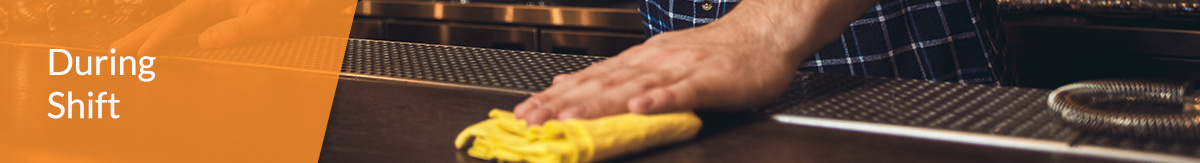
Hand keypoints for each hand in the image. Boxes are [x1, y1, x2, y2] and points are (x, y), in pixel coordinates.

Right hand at [110, 0, 352, 54]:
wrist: (305, 0)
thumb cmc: (290, 5)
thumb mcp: (265, 20)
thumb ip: (235, 30)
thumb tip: (204, 42)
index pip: (182, 17)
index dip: (160, 36)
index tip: (143, 53)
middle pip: (170, 17)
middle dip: (142, 34)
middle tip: (115, 50)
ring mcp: (213, 6)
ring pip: (176, 21)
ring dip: (151, 35)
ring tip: (126, 49)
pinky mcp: (218, 14)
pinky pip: (188, 25)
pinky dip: (170, 35)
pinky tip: (156, 45)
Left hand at [513, 25, 803, 124]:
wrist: (761, 35)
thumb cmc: (712, 55)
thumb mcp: (655, 61)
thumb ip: (615, 76)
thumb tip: (568, 85)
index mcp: (637, 63)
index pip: (588, 81)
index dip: (553, 98)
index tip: (524, 114)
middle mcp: (651, 63)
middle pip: (600, 86)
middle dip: (562, 105)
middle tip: (532, 121)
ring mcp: (679, 70)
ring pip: (632, 89)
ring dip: (599, 105)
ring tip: (570, 119)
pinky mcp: (709, 80)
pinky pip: (681, 92)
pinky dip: (659, 100)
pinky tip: (639, 110)